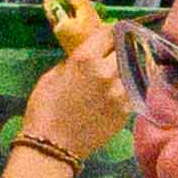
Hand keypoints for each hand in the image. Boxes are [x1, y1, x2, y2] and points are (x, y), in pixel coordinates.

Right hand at [14, 35, 134, 177]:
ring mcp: (119, 92)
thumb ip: (74, 61)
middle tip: (119, 50)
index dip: (112, 31)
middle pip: (125, 49)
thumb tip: (88, 56)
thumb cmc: (44, 109)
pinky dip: (130, 87)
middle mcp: (106, 72)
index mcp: (85, 58)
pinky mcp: (126, 111)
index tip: (113, 33)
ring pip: (133, 70)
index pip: (110, 33)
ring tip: (123, 70)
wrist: (52, 146)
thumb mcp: (52, 75)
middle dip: (122, 48)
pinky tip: (123, 89)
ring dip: (128, 68)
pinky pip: (134, 91)